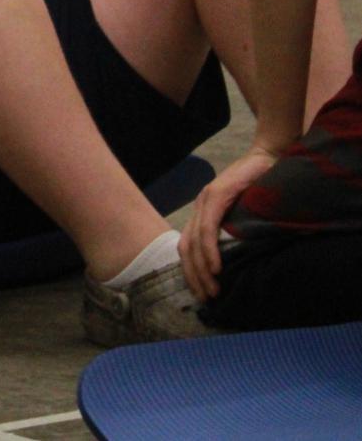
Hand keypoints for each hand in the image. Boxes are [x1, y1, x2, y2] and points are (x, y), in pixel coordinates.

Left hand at [178, 144, 280, 301]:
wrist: (269, 156)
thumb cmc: (261, 186)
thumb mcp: (245, 213)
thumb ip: (236, 230)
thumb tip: (238, 260)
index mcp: (203, 212)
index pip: (187, 246)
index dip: (191, 271)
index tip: (201, 292)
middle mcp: (199, 206)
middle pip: (185, 248)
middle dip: (194, 276)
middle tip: (206, 298)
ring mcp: (206, 200)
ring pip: (194, 241)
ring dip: (201, 269)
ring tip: (212, 289)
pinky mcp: (218, 195)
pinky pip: (208, 228)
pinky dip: (210, 249)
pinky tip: (216, 267)